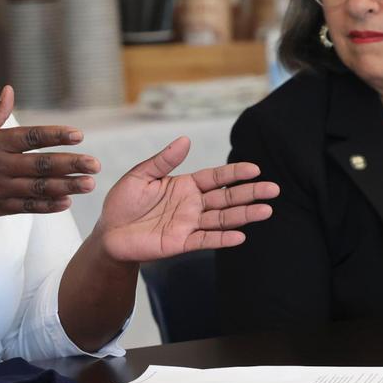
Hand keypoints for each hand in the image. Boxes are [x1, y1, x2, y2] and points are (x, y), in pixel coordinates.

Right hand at [0, 86, 99, 223]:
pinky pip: (26, 208)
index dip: (56, 135)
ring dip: (66, 186)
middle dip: (71, 164)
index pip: (31, 137)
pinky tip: (65, 202)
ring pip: (38, 188)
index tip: (78, 135)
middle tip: (95, 164)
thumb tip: (10, 91)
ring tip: (89, 184)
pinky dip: (47, 206)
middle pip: (41, 165)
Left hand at [92, 136, 278, 262]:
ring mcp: (188, 224)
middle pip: (226, 198)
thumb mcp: (140, 175)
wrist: (109, 233)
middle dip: (250, 193)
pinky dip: (222, 239)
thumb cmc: (123, 203)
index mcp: (184, 185)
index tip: (255, 169)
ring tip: (266, 210)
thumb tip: (186, 139)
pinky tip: (240, 236)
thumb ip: (164, 160)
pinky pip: (205, 240)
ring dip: (244, 215)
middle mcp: (192, 205)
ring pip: (222, 219)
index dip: (234, 174)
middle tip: (274, 189)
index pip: (215, 178)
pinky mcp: (181, 242)